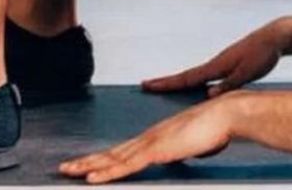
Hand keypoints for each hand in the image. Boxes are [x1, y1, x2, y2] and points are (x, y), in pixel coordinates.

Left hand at [59, 99, 233, 183]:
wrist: (226, 114)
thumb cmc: (217, 127)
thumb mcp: (196, 144)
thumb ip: (185, 150)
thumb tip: (186, 155)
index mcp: (157, 136)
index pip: (124, 150)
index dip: (104, 157)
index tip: (88, 163)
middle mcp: (149, 137)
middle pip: (112, 152)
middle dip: (88, 161)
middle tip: (66, 168)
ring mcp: (151, 142)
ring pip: (113, 158)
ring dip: (90, 166)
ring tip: (69, 172)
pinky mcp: (156, 150)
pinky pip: (127, 165)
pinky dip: (108, 173)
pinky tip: (93, 178)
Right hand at [141, 19, 291, 96]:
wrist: (275, 37)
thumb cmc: (263, 54)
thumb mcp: (247, 73)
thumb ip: (228, 85)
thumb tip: (207, 96)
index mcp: (217, 66)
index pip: (187, 77)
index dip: (166, 83)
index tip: (146, 84)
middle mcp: (215, 64)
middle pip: (186, 76)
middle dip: (166, 82)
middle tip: (146, 85)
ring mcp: (222, 63)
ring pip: (196, 75)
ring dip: (180, 81)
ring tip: (165, 88)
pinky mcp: (230, 64)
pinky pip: (207, 75)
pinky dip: (197, 80)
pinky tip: (198, 87)